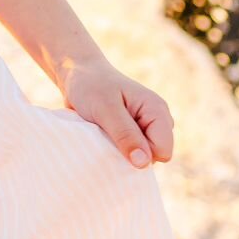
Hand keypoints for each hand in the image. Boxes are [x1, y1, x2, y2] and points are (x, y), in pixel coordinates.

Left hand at [58, 58, 173, 169]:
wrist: (76, 74)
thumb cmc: (90, 86)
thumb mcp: (105, 109)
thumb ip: (125, 134)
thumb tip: (143, 163)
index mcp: (157, 110)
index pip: (162, 151)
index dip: (140, 152)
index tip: (115, 137)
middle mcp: (157, 120)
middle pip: (154, 157)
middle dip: (130, 152)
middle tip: (107, 131)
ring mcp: (146, 127)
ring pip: (142, 158)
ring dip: (121, 151)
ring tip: (104, 131)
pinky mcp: (134, 133)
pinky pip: (131, 154)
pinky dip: (116, 149)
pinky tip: (104, 134)